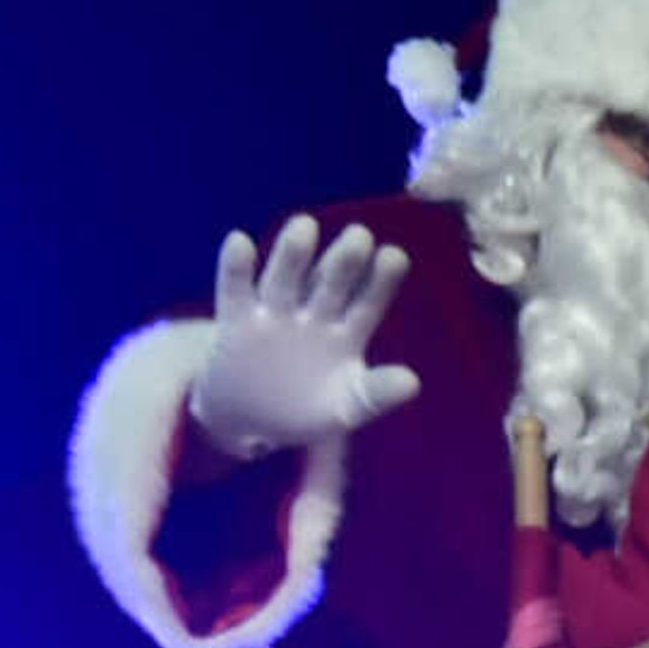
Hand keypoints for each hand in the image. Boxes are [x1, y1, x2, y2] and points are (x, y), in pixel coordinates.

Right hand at [186, 217, 422, 458]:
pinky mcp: (235, 321)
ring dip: (293, 255)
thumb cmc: (308, 413)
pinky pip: (235, 291)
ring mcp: (274, 316)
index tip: (396, 256)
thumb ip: (376, 395)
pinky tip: (239, 241)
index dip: (381, 282)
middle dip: (343, 261)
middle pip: (329, 284)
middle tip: (360, 235)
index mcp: (346, 336)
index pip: (367, 305)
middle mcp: (312, 317)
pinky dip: (235, 268)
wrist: (250, 421)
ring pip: (285, 280)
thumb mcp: (346, 409)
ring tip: (305, 226)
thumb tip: (413, 382)